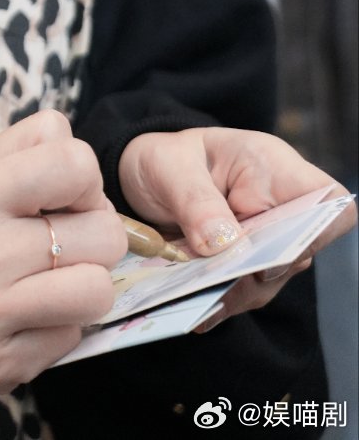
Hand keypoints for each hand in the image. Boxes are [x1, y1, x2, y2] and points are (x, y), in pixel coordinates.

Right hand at [0, 111, 126, 405]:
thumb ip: (24, 152)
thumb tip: (87, 170)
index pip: (74, 164)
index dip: (85, 182)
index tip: (67, 199)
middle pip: (104, 231)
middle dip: (95, 237)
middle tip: (67, 244)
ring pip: (98, 289)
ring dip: (85, 287)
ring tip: (55, 283)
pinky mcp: (5, 364)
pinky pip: (74, 336)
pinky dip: (60, 326)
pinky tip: (29, 318)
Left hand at [118, 127, 355, 329]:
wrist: (144, 176)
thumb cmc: (164, 158)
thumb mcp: (168, 168)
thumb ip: (195, 200)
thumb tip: (224, 245)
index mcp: (271, 167)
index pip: (328, 200)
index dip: (321, 228)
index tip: (276, 247)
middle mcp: (278, 208)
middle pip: (299, 252)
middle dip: (261, 271)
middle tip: (220, 280)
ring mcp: (264, 241)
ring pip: (270, 281)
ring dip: (236, 293)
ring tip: (199, 304)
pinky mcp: (243, 267)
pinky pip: (243, 293)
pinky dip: (220, 303)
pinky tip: (196, 314)